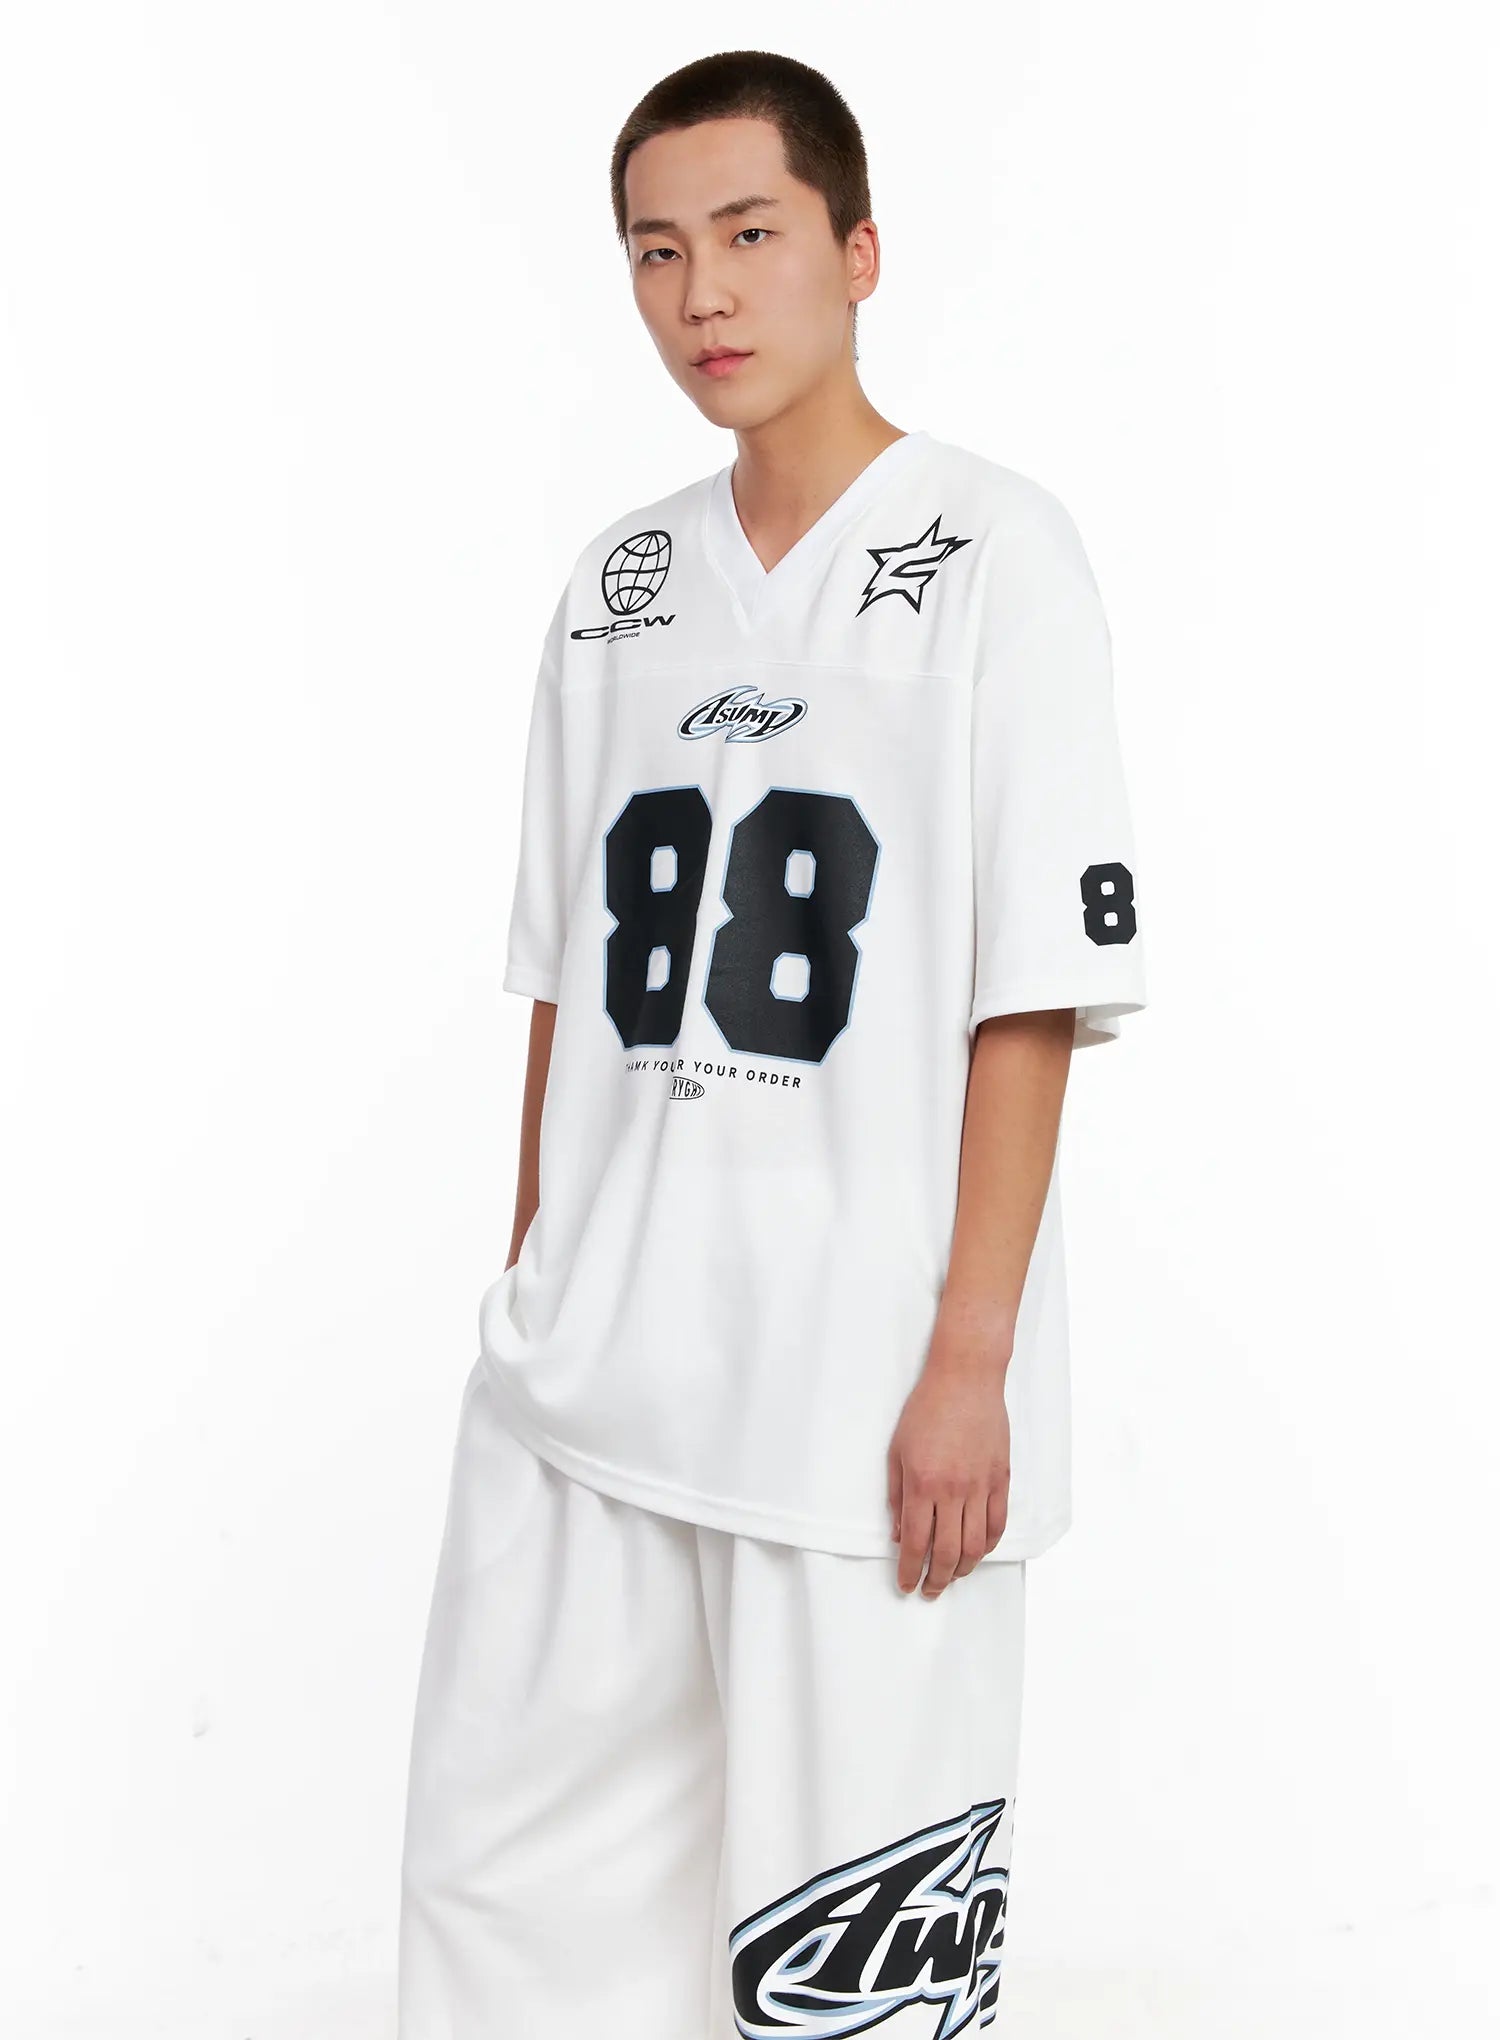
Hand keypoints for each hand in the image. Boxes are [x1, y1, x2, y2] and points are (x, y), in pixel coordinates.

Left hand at [887, 1356, 1010, 1597]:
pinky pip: (998, 1523)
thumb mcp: (898, 1451)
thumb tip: (900, 1534)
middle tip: (929, 1590)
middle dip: (937, 1579)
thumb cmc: (926, 1409)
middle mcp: (954, 1491)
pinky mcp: (1001, 1479)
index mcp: (923, 1484)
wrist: (966, 1379)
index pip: (917, 1544)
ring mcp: (981, 1486)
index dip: (910, 1571)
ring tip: (953, 1577)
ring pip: (976, 1545)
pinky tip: (978, 1552)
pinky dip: (989, 1545)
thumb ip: (897, 1496)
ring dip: (964, 1569)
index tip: (906, 1585)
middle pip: (948, 1553)